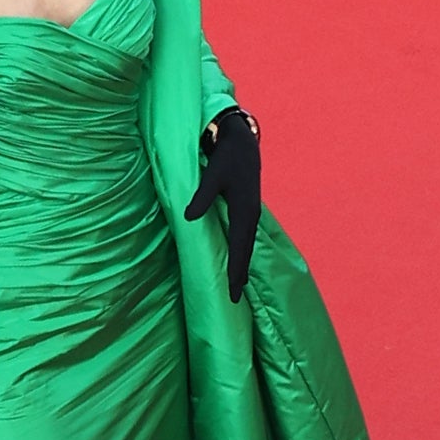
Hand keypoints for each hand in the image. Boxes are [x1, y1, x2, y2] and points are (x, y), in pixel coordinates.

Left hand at [184, 105, 261, 302]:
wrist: (242, 140)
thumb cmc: (226, 156)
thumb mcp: (212, 174)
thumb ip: (202, 196)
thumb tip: (188, 217)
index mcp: (245, 210)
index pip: (239, 247)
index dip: (235, 270)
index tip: (233, 291)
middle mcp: (251, 214)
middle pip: (245, 251)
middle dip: (240, 274)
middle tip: (235, 298)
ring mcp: (251, 211)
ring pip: (246, 244)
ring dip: (242, 264)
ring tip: (237, 285)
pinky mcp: (247, 207)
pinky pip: (245, 236)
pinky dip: (242, 250)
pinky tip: (238, 258)